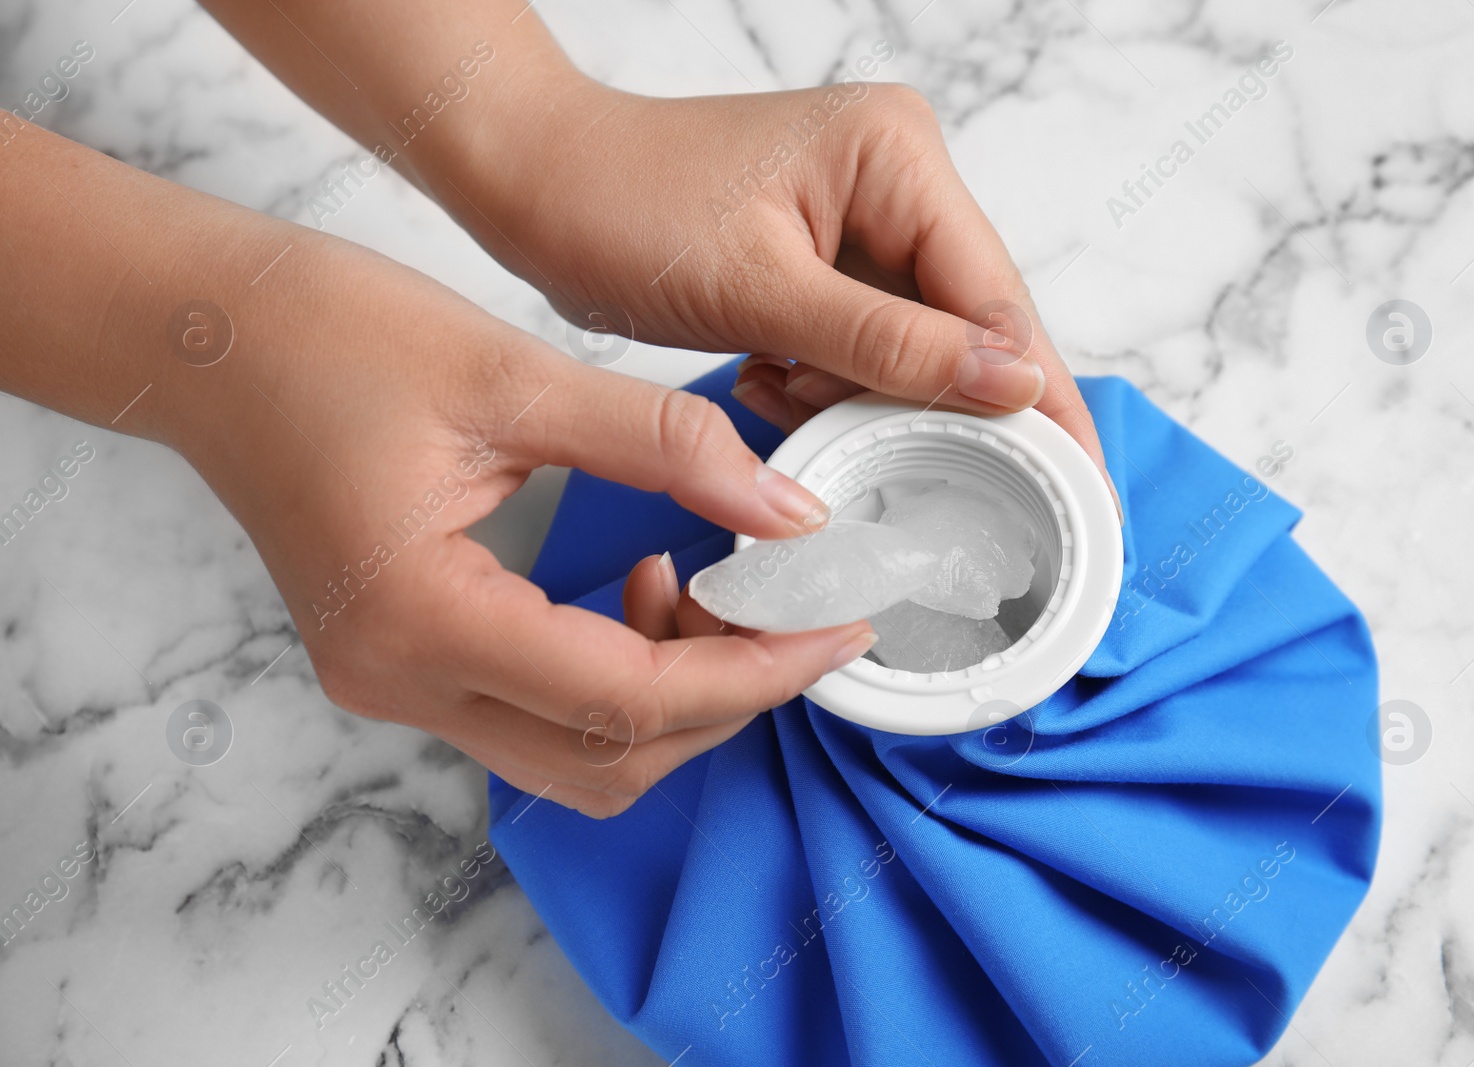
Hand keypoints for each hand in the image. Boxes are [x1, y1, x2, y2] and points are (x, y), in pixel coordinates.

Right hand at [165, 232, 874, 818]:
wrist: (205, 335)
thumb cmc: (332, 335)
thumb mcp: (514, 372)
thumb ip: (666, 446)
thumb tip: (790, 514)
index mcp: (422, 618)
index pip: (627, 700)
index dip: (752, 673)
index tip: (836, 632)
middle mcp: (399, 680)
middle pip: (610, 757)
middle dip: (725, 696)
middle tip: (795, 612)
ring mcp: (391, 683)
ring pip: (578, 755)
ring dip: (670, 696)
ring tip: (711, 584)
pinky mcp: (398, 662)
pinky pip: (536, 713)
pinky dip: (614, 677)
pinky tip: (643, 583)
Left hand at [453, 71, 1110, 488]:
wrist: (530, 182)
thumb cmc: (622, 206)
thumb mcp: (759, 290)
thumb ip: (889, 345)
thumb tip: (1015, 385)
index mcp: (896, 158)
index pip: (995, 297)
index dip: (1039, 397)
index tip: (1080, 481)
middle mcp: (895, 179)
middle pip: (965, 325)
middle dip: (939, 404)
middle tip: (961, 493)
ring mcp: (860, 218)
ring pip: (909, 346)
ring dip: (867, 399)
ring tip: (785, 395)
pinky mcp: (821, 257)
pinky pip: (859, 345)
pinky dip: (824, 385)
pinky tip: (766, 384)